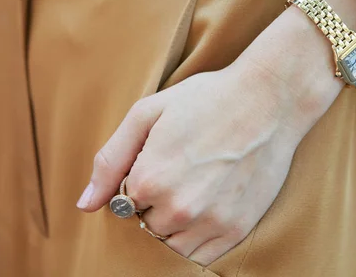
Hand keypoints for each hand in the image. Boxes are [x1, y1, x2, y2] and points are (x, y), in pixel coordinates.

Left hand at [76, 0, 355, 265]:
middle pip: (147, 224)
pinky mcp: (237, 229)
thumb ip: (110, 160)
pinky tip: (210, 206)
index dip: (138, 180)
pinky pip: (202, 256)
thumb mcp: (148, 113)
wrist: (270, 100)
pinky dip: (199, 238)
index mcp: (149, 180)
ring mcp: (211, 223)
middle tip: (183, 168)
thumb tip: (85, 205)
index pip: (121, 203)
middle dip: (156, 202)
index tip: (160, 159)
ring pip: (172, 243)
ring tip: (198, 186)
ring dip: (176, 223)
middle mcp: (178, 209)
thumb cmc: (208, 99)